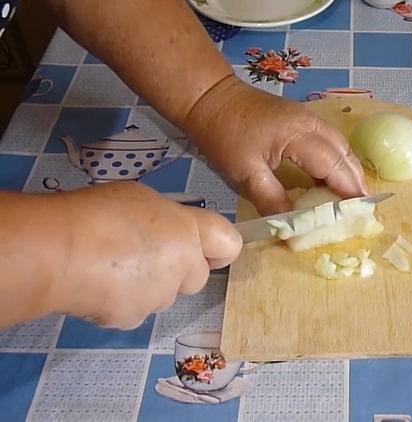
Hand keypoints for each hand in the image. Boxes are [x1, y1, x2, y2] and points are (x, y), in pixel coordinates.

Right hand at [51, 182, 240, 328]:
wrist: (56, 253)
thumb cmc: (96, 214)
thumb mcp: (140, 199)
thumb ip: (167, 220)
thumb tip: (166, 232)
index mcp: (189, 231)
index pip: (230, 244)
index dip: (218, 248)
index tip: (201, 247)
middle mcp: (183, 267)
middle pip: (195, 276)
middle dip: (177, 270)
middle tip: (141, 254)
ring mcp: (159, 297)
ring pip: (163, 295)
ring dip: (147, 286)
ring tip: (109, 267)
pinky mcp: (133, 319)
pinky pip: (134, 310)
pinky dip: (119, 301)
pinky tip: (95, 285)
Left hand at [183, 76, 368, 215]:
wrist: (210, 98)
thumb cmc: (224, 135)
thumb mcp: (244, 174)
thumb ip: (272, 201)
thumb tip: (292, 228)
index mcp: (299, 136)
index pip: (334, 167)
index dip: (348, 192)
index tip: (358, 215)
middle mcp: (312, 124)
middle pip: (345, 155)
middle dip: (357, 183)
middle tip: (362, 211)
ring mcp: (310, 118)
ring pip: (342, 147)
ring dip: (350, 172)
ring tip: (353, 199)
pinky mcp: (303, 118)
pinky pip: (331, 141)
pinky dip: (339, 161)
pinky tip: (334, 179)